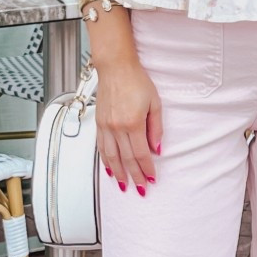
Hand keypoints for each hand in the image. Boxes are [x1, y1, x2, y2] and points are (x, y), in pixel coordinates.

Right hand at [95, 53, 162, 194]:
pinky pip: (101, 147)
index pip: (141, 153)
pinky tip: (110, 169)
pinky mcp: (99, 123)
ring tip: (124, 185)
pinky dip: (106, 161)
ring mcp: (106, 126)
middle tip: (140, 189)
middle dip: (134, 176)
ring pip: (111, 157)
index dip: (146, 169)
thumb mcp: (154, 103)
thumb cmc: (136, 81)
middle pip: (126, 159)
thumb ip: (156, 128)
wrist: (116, 67)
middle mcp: (117, 127)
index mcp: (133, 123)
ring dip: (119, 173)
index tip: (151, 179)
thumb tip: (156, 148)